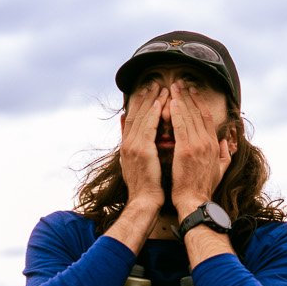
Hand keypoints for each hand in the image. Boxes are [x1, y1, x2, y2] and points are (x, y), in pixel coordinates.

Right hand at [119, 82, 165, 207]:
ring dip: (151, 100)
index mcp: (127, 147)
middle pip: (135, 114)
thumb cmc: (145, 189)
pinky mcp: (142, 150)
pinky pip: (148, 126)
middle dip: (145, 98)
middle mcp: (127, 144)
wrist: (144, 202)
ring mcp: (133, 146)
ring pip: (142, 117)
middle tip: (153, 83)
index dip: (139, 104)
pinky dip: (153, 113)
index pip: (132, 119)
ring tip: (160, 87)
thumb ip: (134, 149)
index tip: (146, 92)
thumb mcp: (135, 166)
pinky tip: (160, 102)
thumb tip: (131, 136)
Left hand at [168, 80, 232, 216]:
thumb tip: (227, 144)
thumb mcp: (220, 171)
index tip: (192, 92)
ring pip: (188, 116)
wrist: (195, 202)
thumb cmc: (203, 189)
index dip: (199, 103)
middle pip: (197, 112)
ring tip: (173, 87)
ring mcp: (197, 145)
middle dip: (188, 96)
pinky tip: (170, 102)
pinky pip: (180, 126)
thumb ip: (225, 155)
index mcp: (215, 145)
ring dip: (180, 99)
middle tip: (179, 83)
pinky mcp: (186, 150)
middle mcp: (208, 142)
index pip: (206, 118)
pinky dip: (176, 113)